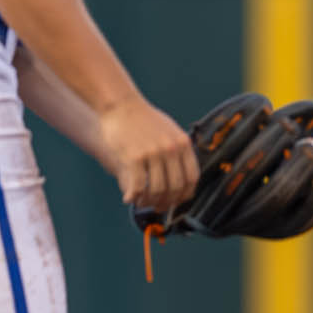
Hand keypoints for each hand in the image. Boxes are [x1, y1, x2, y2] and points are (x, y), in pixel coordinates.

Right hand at [99, 96, 198, 210]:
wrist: (121, 104)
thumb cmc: (143, 118)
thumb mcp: (169, 129)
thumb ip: (177, 149)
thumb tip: (184, 172)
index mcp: (182, 143)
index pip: (192, 178)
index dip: (185, 194)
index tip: (177, 200)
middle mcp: (171, 149)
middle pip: (176, 187)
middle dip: (167, 202)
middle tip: (158, 207)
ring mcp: (153, 154)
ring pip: (157, 190)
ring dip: (150, 202)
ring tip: (142, 203)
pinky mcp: (134, 157)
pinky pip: (138, 186)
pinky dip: (134, 197)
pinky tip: (129, 198)